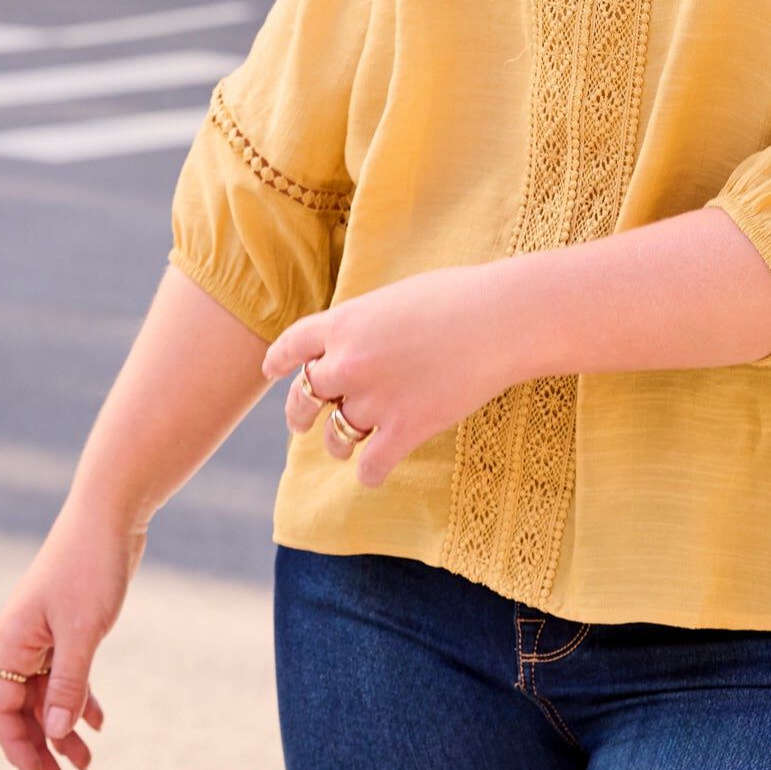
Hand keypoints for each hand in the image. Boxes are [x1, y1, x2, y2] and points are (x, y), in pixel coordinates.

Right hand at [0, 499, 142, 769]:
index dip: (19, 748)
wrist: (112, 513)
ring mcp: (46, 634)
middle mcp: (22, 641)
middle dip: (43, 747)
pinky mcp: (71, 625)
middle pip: (25, 707)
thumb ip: (69, 683)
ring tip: (87, 764)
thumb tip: (57, 732)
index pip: (4, 709)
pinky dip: (81, 697)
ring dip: (65, 727)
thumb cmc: (90, 565)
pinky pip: (69, 673)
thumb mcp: (84, 631)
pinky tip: (97, 722)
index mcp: (11, 642)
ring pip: (50, 693)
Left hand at [260, 264, 519, 488]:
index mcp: (345, 322)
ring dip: (336, 444)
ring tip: (346, 446)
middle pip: (303, 397)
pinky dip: (370, 472)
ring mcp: (374, 398)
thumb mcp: (397, 297)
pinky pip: (370, 466)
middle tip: (301, 423)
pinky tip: (376, 470)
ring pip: (334, 437)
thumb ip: (366, 322)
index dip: (277, 359)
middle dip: (298, 414)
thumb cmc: (459, 297)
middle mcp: (348, 362)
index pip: (293, 344)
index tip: (270, 371)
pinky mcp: (404, 429)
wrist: (500, 319)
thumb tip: (357, 343)